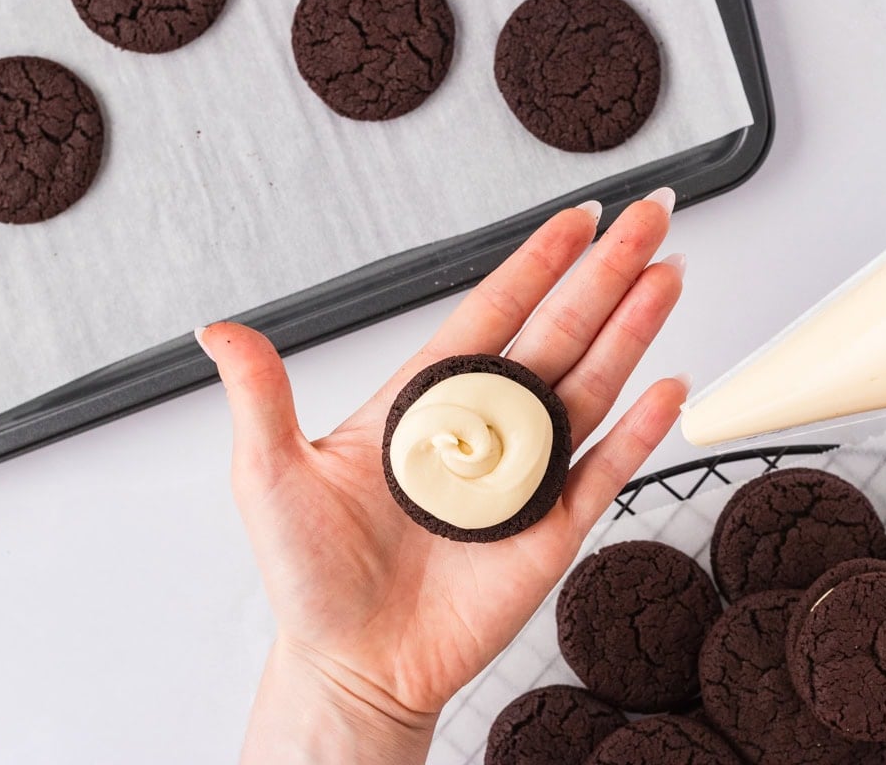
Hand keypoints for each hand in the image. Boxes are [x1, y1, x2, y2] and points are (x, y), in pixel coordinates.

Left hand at [197, 190, 687, 763]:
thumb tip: (218, 330)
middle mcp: (485, 428)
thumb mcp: (270, 475)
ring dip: (632, 331)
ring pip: (591, 385)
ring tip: (667, 276)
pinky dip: (640, 431)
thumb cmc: (311, 578)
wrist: (354, 665)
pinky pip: (604, 471)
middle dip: (606, 273)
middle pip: (558, 332)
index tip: (576, 220)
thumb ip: (261, 395)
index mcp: (425, 402)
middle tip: (646, 219)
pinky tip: (666, 386)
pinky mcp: (551, 529)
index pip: (492, 312)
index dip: (536, 263)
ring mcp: (525, 475)